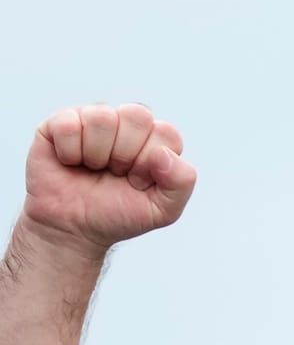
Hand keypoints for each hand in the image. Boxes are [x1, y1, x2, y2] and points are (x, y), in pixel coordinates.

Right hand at [20, 103, 195, 258]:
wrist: (72, 228)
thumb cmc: (117, 214)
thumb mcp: (162, 210)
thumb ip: (181, 182)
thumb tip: (164, 153)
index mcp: (154, 140)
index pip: (166, 132)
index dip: (151, 161)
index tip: (138, 182)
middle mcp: (125, 124)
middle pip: (137, 115)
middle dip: (126, 154)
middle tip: (115, 174)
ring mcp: (93, 120)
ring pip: (102, 117)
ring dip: (97, 154)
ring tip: (93, 168)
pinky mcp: (60, 122)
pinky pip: (69, 125)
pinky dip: (69, 153)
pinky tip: (70, 162)